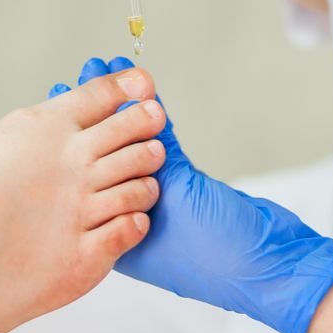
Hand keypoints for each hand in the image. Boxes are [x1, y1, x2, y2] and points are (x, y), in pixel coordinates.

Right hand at [0, 67, 166, 332]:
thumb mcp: (1, 142)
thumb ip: (47, 126)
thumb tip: (81, 110)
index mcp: (45, 126)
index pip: (106, 94)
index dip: (132, 88)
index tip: (145, 88)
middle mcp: (69, 162)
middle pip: (135, 131)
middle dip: (149, 127)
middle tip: (154, 128)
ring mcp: (79, 210)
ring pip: (142, 183)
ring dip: (147, 178)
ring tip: (145, 179)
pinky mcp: (83, 258)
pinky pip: (133, 229)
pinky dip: (136, 221)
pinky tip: (128, 219)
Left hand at [51, 57, 332, 332]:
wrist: (272, 266)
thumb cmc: (218, 256)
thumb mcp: (176, 209)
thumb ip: (146, 169)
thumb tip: (106, 132)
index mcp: (114, 231)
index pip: (83, 175)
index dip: (72, 132)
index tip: (60, 93)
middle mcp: (130, 213)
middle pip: (104, 153)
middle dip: (96, 110)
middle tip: (88, 68)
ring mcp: (157, 201)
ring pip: (132, 145)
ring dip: (124, 107)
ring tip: (111, 67)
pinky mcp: (185, 188)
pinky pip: (162, 147)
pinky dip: (154, 119)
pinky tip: (145, 91)